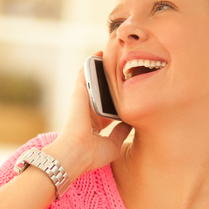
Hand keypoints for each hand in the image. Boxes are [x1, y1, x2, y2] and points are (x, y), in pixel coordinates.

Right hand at [44, 54, 131, 179]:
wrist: (76, 153)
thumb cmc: (92, 154)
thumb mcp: (114, 143)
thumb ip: (122, 131)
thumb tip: (131, 121)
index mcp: (95, 126)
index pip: (107, 110)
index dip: (116, 102)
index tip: (127, 93)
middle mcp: (89, 112)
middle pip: (102, 93)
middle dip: (110, 82)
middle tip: (122, 69)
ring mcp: (83, 102)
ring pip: (93, 82)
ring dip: (100, 70)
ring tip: (112, 55)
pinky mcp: (79, 94)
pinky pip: (84, 75)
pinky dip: (90, 64)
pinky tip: (98, 53)